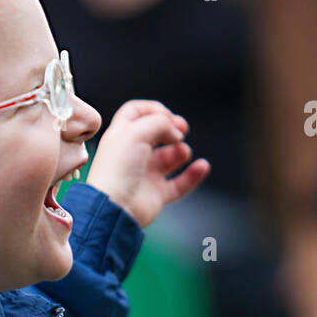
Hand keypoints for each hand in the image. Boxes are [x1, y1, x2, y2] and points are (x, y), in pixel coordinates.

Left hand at [86, 100, 208, 226]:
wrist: (115, 207)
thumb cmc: (118, 169)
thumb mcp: (136, 132)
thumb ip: (160, 122)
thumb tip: (176, 133)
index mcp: (120, 136)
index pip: (135, 113)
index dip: (153, 109)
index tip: (165, 115)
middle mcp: (132, 154)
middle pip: (155, 133)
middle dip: (171, 127)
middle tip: (181, 129)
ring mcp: (144, 174)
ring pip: (169, 158)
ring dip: (180, 150)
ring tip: (182, 151)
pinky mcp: (156, 194)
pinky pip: (180, 183)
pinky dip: (193, 175)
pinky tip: (202, 166)